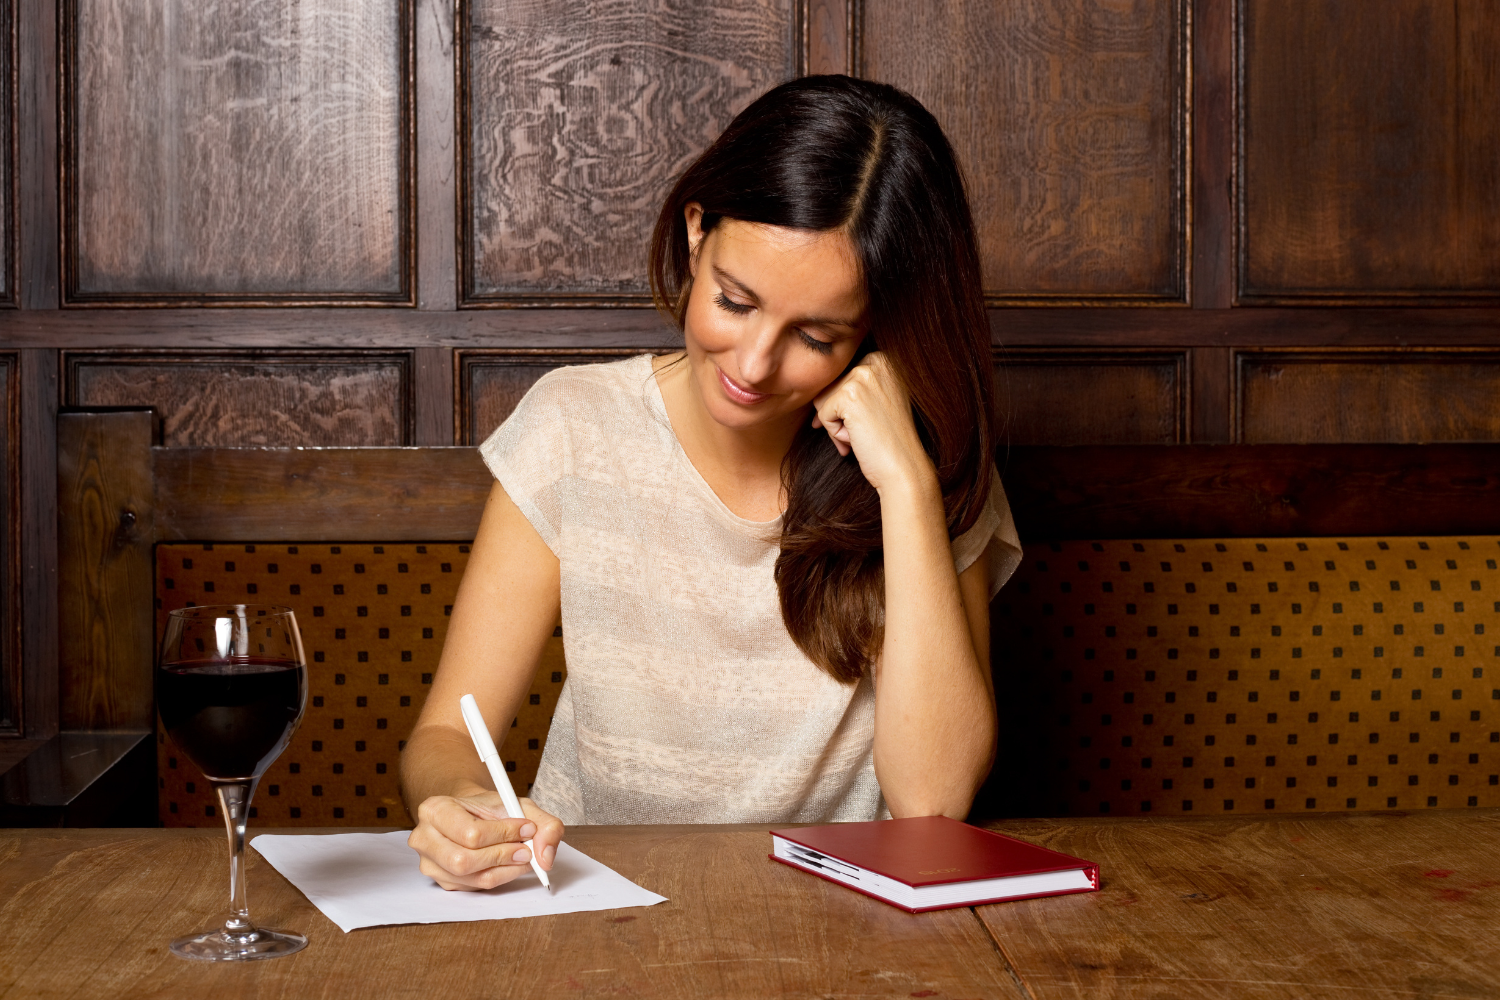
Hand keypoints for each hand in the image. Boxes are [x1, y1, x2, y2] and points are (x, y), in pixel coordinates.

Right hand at [408, 789, 564, 890]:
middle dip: (503, 856)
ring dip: (505, 869)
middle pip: (464, 860)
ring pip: (472, 877)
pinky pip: (474, 887)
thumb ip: (542, 823)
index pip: (470, 833)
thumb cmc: (487, 808)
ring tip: (520, 855)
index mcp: (435, 810)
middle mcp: (424, 838)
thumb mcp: (516, 803)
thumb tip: (546, 857)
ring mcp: (430, 864)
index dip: (504, 834)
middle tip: (525, 849)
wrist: (469, 813)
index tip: (527, 828)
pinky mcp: (442, 881)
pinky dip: (499, 877)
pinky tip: (506, 864)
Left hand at [810, 351, 935, 494]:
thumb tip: (816, 393)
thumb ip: (854, 388)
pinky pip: (823, 415)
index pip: (842, 378)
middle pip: (831, 387)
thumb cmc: (890, 440)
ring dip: (837, 425)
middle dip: (841, 417)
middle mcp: (875, 361)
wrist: (905, 467)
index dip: (846, 407)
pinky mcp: (849, 395)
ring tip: (864, 435)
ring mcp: (863, 376)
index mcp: (884, 358)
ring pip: (824, 400)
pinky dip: (835, 434)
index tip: (868, 422)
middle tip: (866, 433)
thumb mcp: (878, 401)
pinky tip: (858, 440)